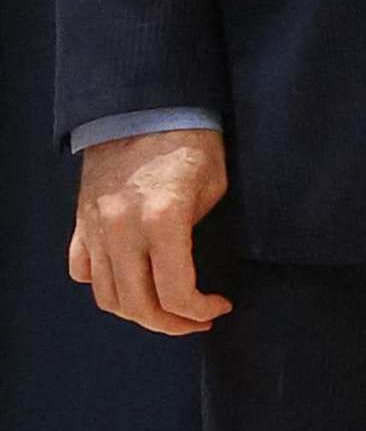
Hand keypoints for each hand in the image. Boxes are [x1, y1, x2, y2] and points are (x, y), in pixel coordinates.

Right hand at [67, 129, 231, 336]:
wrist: (144, 107)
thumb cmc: (191, 141)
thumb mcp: (213, 186)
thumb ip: (197, 234)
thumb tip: (189, 268)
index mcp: (162, 221)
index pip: (175, 292)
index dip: (199, 310)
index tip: (219, 307)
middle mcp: (122, 231)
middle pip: (137, 305)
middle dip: (171, 323)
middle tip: (197, 321)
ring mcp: (95, 230)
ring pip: (107, 297)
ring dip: (138, 312)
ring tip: (167, 311)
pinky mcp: (81, 224)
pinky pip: (84, 272)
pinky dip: (105, 287)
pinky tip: (131, 283)